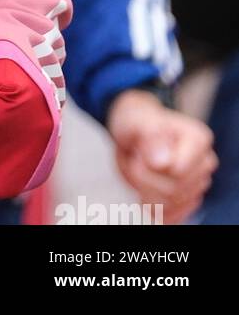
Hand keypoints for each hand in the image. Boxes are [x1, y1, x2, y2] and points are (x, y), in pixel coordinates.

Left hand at [106, 90, 216, 223]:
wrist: (133, 132)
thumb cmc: (136, 123)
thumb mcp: (135, 121)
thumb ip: (149, 135)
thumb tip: (162, 162)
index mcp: (199, 139)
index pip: (177, 172)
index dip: (150, 164)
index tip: (139, 148)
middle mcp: (205, 163)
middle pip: (174, 191)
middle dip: (143, 178)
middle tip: (133, 158)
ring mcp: (199, 184)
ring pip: (171, 205)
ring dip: (144, 190)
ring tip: (138, 169)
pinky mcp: (188, 200)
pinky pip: (172, 216)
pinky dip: (153, 206)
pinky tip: (144, 192)